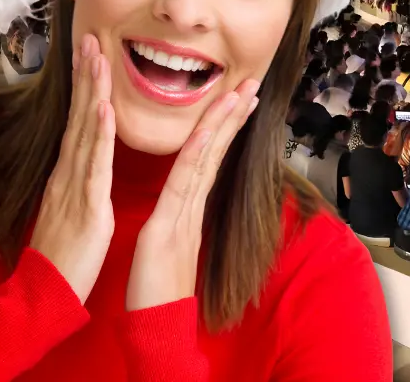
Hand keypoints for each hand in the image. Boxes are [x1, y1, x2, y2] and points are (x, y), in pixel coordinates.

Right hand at [28, 34, 115, 303]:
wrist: (48, 294)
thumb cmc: (66, 255)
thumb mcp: (74, 208)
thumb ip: (80, 182)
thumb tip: (87, 161)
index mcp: (72, 175)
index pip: (81, 122)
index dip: (87, 87)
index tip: (93, 53)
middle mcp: (70, 174)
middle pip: (81, 117)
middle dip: (87, 76)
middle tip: (91, 37)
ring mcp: (76, 187)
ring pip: (87, 132)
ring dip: (94, 93)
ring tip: (98, 57)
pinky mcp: (87, 206)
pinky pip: (93, 167)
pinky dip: (99, 137)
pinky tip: (104, 110)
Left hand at [124, 79, 260, 311]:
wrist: (156, 326)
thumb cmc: (157, 290)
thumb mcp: (168, 244)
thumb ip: (178, 219)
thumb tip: (184, 202)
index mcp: (188, 208)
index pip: (209, 157)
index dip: (225, 126)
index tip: (240, 99)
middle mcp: (191, 206)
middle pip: (215, 151)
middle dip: (233, 115)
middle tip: (253, 83)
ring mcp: (183, 215)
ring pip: (205, 160)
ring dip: (223, 124)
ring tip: (240, 93)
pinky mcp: (167, 228)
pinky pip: (182, 186)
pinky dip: (193, 156)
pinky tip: (203, 133)